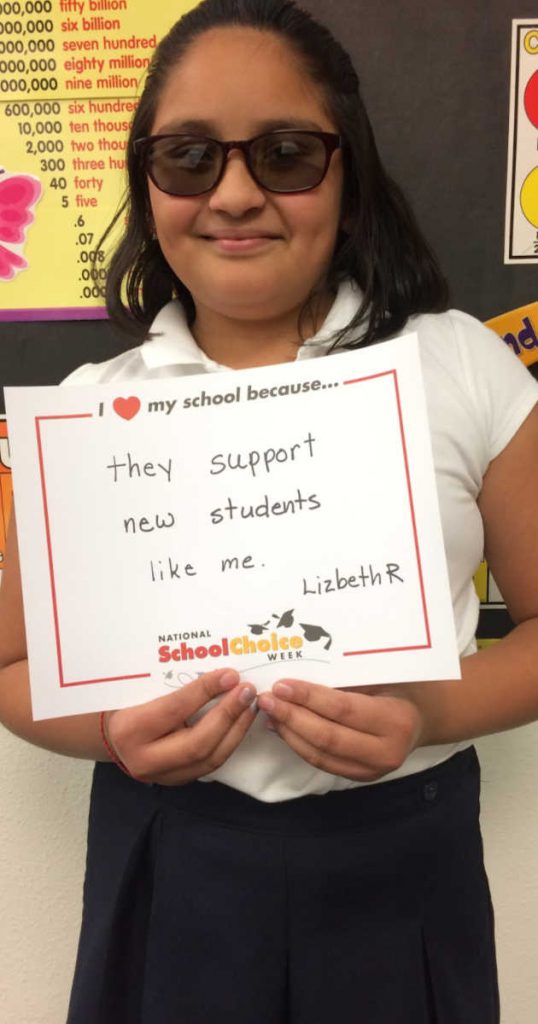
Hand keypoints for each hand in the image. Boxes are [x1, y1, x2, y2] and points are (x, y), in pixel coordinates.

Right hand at [103, 668, 256, 784]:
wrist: (111, 736)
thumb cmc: (125, 703)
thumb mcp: (138, 689)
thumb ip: (170, 683)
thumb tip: (216, 671)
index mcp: (130, 730)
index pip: (175, 710)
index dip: (205, 692)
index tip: (230, 675)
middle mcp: (144, 760)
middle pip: (197, 743)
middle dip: (227, 715)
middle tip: (247, 691)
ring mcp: (162, 776)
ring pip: (209, 759)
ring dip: (235, 730)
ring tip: (250, 705)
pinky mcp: (177, 781)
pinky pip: (210, 764)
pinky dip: (229, 742)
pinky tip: (240, 722)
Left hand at [257, 679, 423, 781]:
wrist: (423, 718)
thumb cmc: (401, 687)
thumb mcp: (383, 677)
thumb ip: (348, 681)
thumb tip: (299, 676)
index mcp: (395, 720)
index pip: (342, 709)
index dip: (308, 699)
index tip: (282, 686)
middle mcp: (386, 751)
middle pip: (327, 736)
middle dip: (292, 717)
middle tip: (267, 699)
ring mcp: (373, 770)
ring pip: (320, 754)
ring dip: (289, 733)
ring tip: (269, 712)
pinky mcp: (361, 777)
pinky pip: (322, 762)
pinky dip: (298, 745)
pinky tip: (281, 728)